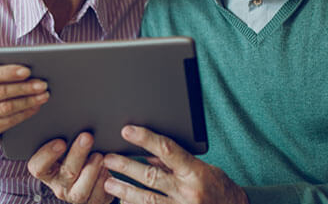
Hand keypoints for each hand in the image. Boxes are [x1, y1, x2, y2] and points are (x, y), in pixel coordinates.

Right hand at [28, 132, 112, 203]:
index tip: (60, 141)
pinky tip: (108, 168)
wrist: (93, 176)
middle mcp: (59, 186)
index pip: (37, 167)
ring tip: (100, 155)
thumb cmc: (76, 155)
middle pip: (65, 173)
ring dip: (92, 170)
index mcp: (46, 171)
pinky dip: (103, 181)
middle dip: (77, 154)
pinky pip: (98, 196)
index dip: (47, 155)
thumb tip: (72, 116)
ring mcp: (75, 195)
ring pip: (81, 190)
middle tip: (87, 137)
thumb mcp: (66, 147)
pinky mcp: (93, 202)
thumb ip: (65, 137)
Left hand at [103, 125, 247, 203]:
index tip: (127, 131)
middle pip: (151, 176)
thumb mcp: (202, 169)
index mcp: (196, 172)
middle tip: (108, 159)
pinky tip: (122, 202)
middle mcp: (188, 191)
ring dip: (124, 190)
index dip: (145, 138)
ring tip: (108, 182)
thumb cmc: (219, 189)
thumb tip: (148, 154)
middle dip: (126, 167)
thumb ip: (176, 163)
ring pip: (147, 199)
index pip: (167, 150)